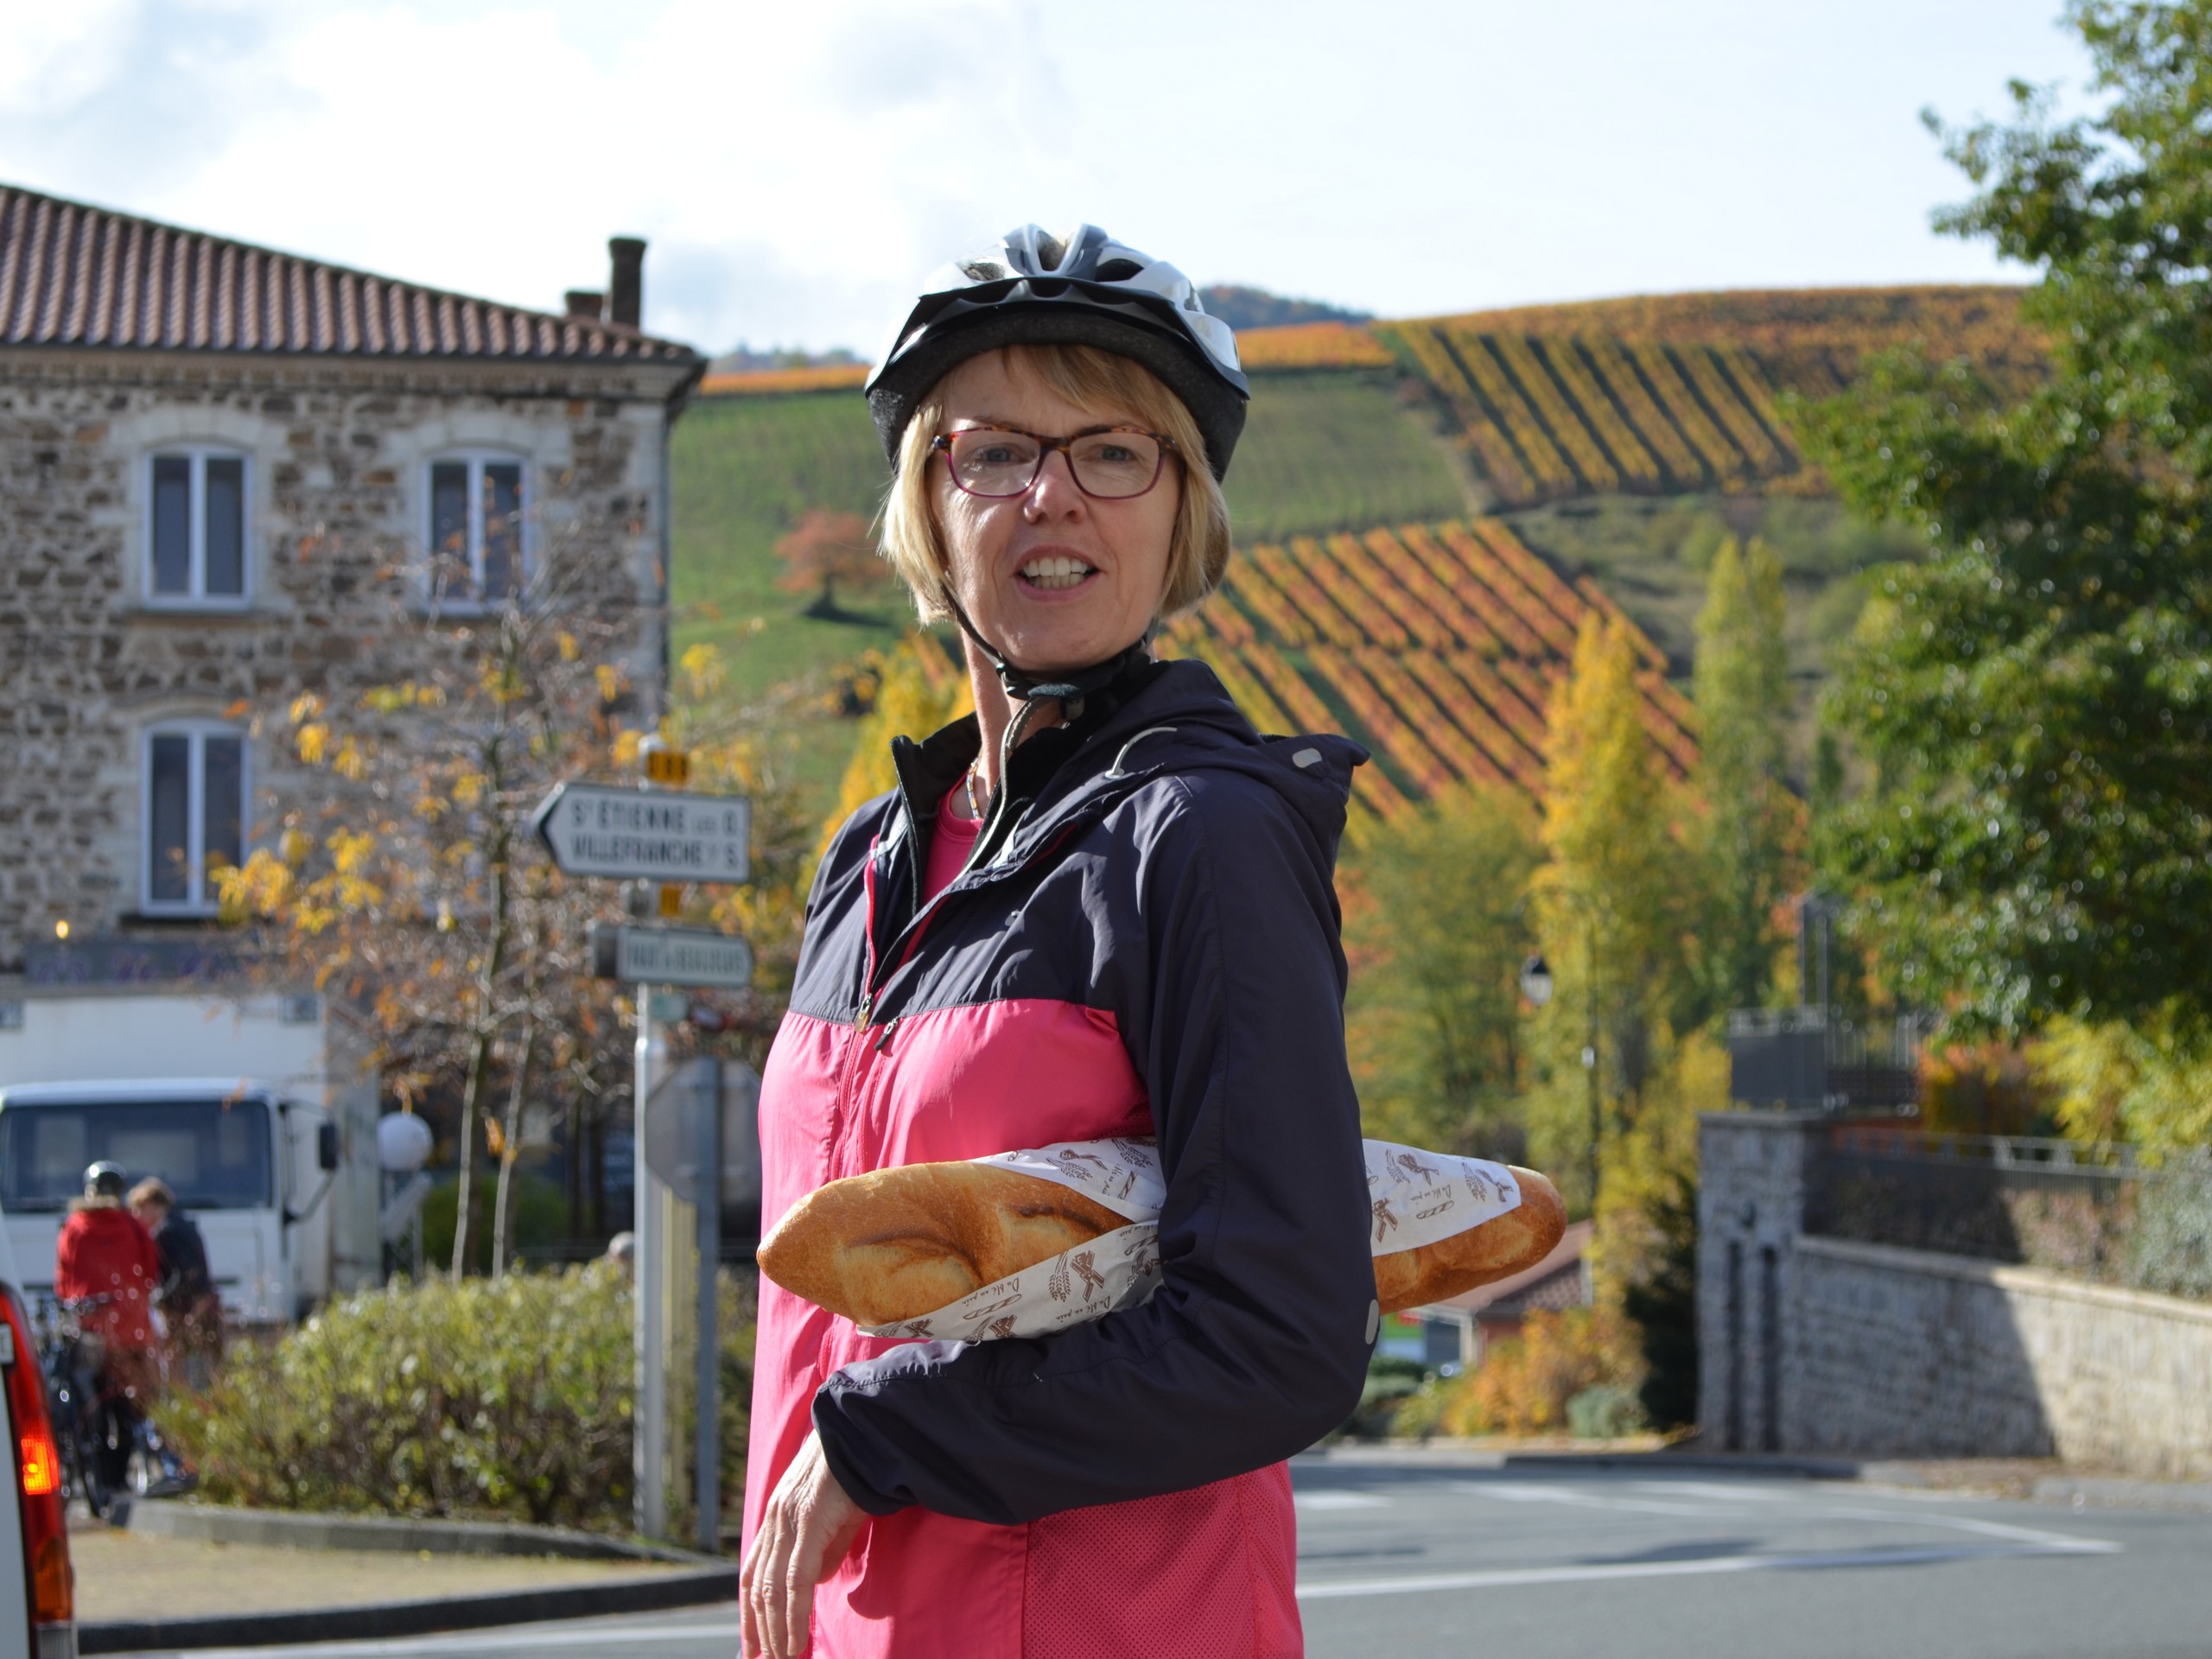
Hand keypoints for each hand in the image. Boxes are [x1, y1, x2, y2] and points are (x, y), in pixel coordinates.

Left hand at [740, 1431, 866, 1658]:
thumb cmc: (859, 1470)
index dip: (750, 1613)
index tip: (753, 1646)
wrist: (869, 1434)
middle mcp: (776, 1519)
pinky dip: (792, 1617)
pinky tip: (794, 1643)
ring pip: (772, 1590)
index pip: (753, 1573)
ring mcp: (789, 1521)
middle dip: (757, 1631)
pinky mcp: (809, 1523)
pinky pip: (795, 1581)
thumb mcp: (838, 1515)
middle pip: (756, 1587)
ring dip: (774, 1633)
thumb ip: (825, 1549)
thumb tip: (815, 1581)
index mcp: (778, 1516)